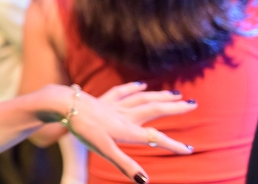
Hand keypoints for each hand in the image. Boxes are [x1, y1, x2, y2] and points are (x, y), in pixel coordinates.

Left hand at [61, 83, 194, 182]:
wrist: (63, 105)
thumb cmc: (83, 129)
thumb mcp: (104, 151)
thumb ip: (126, 165)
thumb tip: (145, 181)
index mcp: (127, 129)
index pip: (156, 138)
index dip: (173, 145)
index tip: (190, 150)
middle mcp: (124, 114)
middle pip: (154, 109)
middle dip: (174, 107)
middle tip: (193, 104)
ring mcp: (114, 104)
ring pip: (142, 98)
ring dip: (160, 95)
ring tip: (175, 93)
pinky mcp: (102, 98)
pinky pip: (122, 91)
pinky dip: (134, 88)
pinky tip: (142, 84)